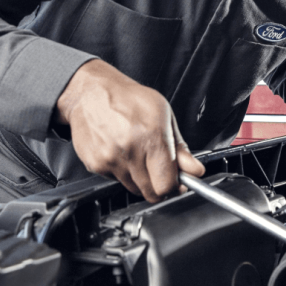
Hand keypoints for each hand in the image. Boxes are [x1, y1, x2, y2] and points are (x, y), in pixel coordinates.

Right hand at [56, 60, 204, 202]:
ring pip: (134, 189)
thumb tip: (194, 169)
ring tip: (139, 154)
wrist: (91, 92)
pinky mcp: (94, 165)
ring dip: (141, 178)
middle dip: (160, 185)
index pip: (166, 185)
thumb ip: (180, 147)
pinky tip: (122, 152)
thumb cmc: (128, 99)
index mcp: (151, 137)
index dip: (175, 187)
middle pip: (151, 193)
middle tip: (161, 169)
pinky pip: (116, 180)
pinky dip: (123, 172)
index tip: (178, 182)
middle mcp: (129, 151)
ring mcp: (109, 160)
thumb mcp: (165, 115)